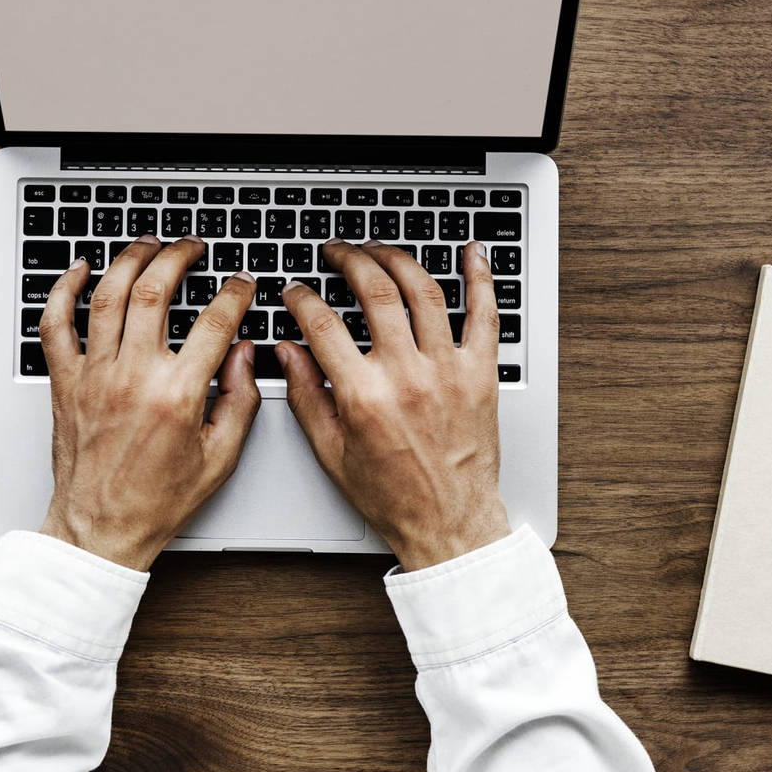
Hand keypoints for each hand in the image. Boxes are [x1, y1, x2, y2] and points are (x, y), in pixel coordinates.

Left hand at [36, 236, 261, 569]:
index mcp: (178, 395)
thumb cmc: (156, 500)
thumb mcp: (220, 457)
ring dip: (129, 259)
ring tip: (148, 244)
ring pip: (108, 295)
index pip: (214, 322)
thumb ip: (241, 400)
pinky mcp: (65, 382)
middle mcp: (133, 376)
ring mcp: (94, 375)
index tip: (241, 283)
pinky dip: (64, 289)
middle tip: (192, 247)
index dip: (234, 293)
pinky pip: (55, 324)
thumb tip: (247, 356)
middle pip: (156, 291)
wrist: (101, 528)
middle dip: (179, 256)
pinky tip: (80, 270)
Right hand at [277, 240, 509, 570]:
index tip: (295, 290)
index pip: (323, 324)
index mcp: (364, 396)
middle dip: (350, 259)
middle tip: (338, 252)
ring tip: (381, 249)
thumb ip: (305, 395)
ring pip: (424, 291)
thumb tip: (286, 352)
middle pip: (375, 292)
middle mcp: (407, 376)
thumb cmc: (393, 496)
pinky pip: (484, 315)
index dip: (302, 298)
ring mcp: (448, 371)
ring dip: (399, 258)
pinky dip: (480, 279)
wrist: (449, 523)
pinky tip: (473, 252)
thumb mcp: (331, 452)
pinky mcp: (481, 374)